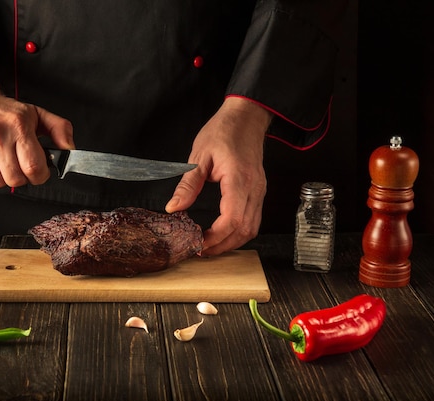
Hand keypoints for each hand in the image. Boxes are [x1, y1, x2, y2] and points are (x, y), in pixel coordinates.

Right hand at [0, 57, 73, 187]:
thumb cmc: (5, 111)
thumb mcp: (37, 114)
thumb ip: (60, 130)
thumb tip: (70, 149)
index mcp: (18, 126)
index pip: (34, 168)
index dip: (40, 175)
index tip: (38, 170)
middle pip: (15, 180)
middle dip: (22, 177)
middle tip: (18, 164)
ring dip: (3, 176)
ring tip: (1, 159)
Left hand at [165, 97, 270, 254]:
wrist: (246, 118)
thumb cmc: (223, 132)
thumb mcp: (198, 156)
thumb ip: (187, 185)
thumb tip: (173, 208)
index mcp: (238, 179)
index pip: (232, 219)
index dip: (215, 237)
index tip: (197, 243)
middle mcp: (254, 188)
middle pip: (244, 230)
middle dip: (222, 245)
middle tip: (200, 250)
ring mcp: (260, 191)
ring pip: (252, 228)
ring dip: (232, 242)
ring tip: (209, 245)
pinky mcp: (259, 192)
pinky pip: (253, 220)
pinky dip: (239, 232)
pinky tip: (223, 234)